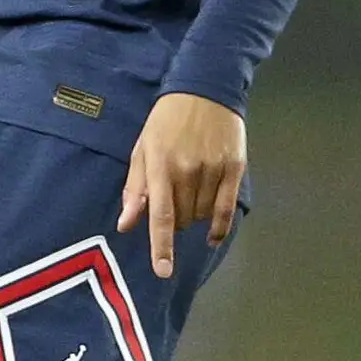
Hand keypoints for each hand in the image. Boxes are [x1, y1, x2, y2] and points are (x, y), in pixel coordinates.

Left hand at [116, 92, 244, 280]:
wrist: (205, 89)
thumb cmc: (166, 121)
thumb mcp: (142, 148)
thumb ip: (135, 188)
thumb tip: (126, 225)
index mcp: (161, 166)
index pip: (161, 215)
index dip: (161, 246)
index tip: (163, 271)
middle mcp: (188, 170)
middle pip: (182, 219)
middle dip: (175, 219)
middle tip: (173, 197)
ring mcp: (214, 169)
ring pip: (202, 215)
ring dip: (194, 216)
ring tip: (190, 193)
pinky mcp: (234, 168)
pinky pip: (226, 209)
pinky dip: (219, 227)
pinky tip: (212, 235)